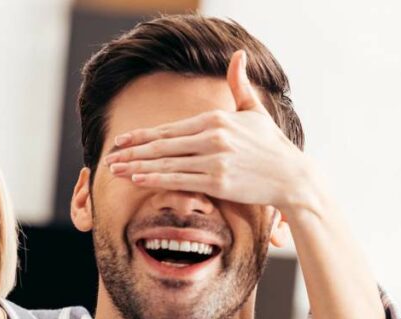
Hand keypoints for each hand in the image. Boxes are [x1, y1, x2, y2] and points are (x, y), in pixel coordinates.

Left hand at [103, 50, 312, 210]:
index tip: (121, 140)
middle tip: (109, 156)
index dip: (141, 135)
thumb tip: (238, 55)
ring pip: (166, 163)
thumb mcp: (254, 111)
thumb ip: (239, 85)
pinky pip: (179, 180)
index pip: (169, 129)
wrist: (291, 175)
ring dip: (137, 167)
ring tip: (115, 170)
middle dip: (131, 151)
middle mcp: (212, 137)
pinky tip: (137, 179)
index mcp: (215, 120)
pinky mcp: (218, 182)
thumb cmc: (271, 146)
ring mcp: (214, 160)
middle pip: (162, 145)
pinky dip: (156, 179)